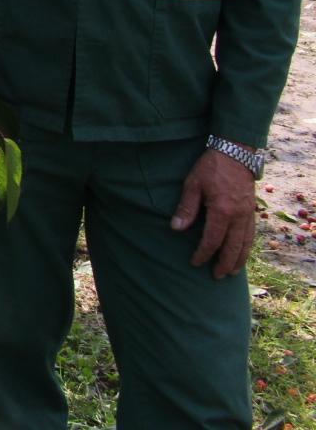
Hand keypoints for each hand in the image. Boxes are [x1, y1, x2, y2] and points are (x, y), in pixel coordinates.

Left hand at [170, 147, 258, 278]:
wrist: (236, 153)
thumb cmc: (210, 167)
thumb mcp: (192, 184)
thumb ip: (186, 208)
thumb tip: (176, 228)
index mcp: (222, 211)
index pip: (212, 240)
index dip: (203, 253)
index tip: (195, 262)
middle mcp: (238, 216)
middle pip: (232, 247)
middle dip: (223, 263)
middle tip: (215, 276)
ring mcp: (248, 214)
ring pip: (246, 243)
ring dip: (239, 259)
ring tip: (231, 272)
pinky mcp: (252, 211)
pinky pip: (251, 234)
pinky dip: (247, 247)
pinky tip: (241, 253)